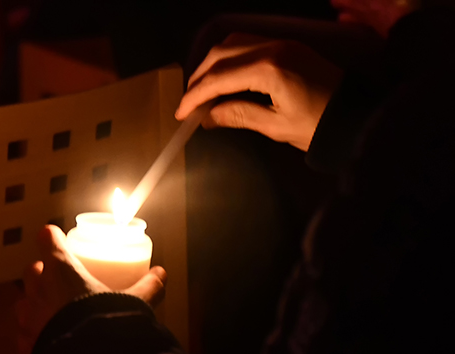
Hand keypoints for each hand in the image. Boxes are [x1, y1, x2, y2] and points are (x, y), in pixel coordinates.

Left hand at [16, 225, 166, 353]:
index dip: (52, 237)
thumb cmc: (107, 325)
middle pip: (32, 270)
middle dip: (42, 271)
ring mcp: (28, 319)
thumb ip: (148, 287)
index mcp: (62, 271)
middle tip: (57, 278)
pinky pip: (25, 336)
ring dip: (34, 303)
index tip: (56, 238)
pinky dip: (34, 336)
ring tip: (51, 311)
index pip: (48, 239)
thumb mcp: (133, 303)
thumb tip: (161, 275)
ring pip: (23, 302)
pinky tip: (48, 342)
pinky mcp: (25, 346)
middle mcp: (39, 290)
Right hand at [176, 33, 343, 150]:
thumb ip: (239, 116)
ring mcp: (281, 43)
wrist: (357, 114)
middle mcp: (272, 48)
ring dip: (212, 63)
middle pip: (220, 54)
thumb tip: (207, 117)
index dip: (195, 96)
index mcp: (269, 70)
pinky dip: (229, 57)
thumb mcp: (276, 126)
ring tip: (202, 89)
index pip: (219, 78)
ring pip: (233, 43)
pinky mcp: (288, 45)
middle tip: (188, 102)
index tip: (180, 113)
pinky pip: (248, 43)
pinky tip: (223, 76)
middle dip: (199, 77)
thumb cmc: (318, 126)